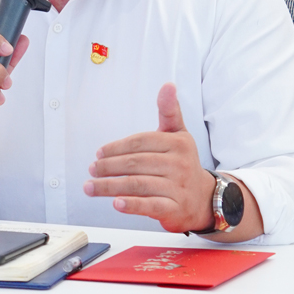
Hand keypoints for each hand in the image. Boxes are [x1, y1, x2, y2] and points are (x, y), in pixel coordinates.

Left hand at [83, 82, 215, 232]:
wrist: (203, 198)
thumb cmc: (182, 163)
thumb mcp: (178, 135)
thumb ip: (169, 110)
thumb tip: (168, 85)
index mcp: (177, 143)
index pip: (140, 142)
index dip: (116, 147)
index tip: (98, 153)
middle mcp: (179, 164)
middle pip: (136, 163)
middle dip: (108, 167)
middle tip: (91, 169)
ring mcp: (178, 187)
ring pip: (138, 184)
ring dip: (110, 186)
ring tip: (90, 187)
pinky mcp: (175, 208)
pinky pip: (150, 205)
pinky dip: (131, 205)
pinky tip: (115, 203)